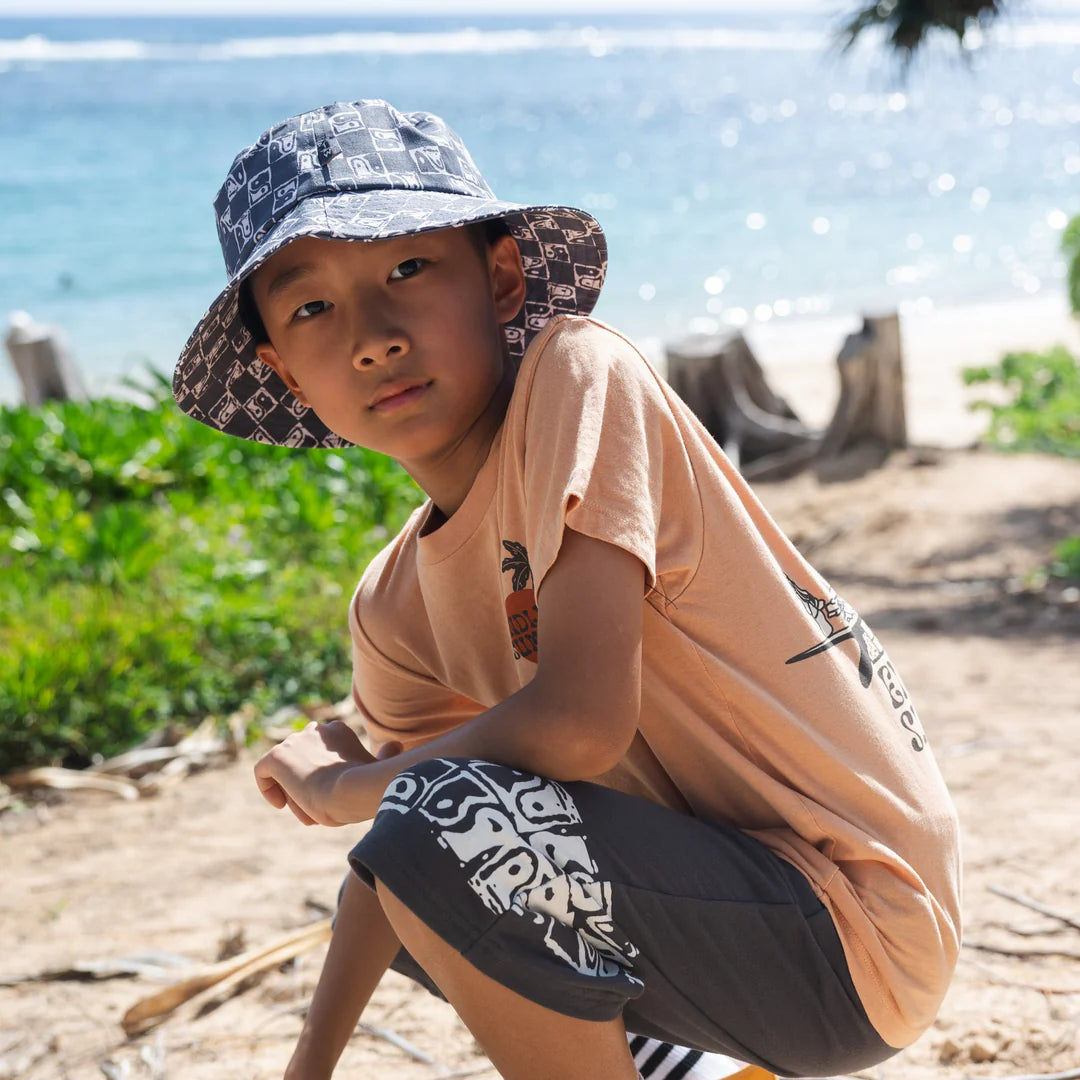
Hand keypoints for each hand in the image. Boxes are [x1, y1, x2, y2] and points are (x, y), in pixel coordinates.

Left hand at [254, 719, 374, 826]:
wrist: (350, 790)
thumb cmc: (366, 786)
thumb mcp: (375, 770)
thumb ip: (383, 756)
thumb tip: (396, 744)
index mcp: (338, 731)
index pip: (321, 753)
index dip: (324, 775)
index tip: (330, 794)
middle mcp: (315, 730)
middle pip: (302, 759)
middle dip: (307, 782)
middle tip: (318, 805)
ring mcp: (295, 742)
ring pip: (286, 769)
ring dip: (294, 790)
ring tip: (308, 809)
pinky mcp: (277, 756)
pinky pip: (263, 771)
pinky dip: (268, 788)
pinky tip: (282, 804)